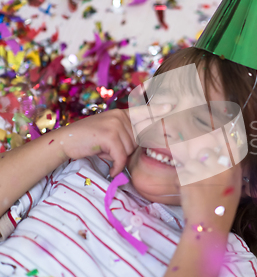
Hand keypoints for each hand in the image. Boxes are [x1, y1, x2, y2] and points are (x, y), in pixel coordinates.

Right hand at [55, 105, 171, 176]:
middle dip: (125, 151)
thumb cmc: (89, 140)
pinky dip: (116, 166)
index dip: (158, 109)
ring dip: (117, 157)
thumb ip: (125, 134)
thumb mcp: (109, 132)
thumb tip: (142, 144)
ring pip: (129, 150)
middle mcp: (120, 116)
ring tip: (102, 151)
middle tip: (106, 149)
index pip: (143, 112)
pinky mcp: (109, 136)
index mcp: (121, 114)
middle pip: (137, 141)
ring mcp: (115, 124)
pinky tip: (111, 170)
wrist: (64, 142)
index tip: (172, 106)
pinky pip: (121, 157)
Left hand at [179, 151, 242, 231]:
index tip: (215, 146)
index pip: (227, 144)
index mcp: (233, 170)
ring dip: (190, 171)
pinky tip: (189, 190)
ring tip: (195, 185)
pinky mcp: (188, 179)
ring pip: (191, 161)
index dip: (219, 142)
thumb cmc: (224, 208)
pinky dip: (182, 180)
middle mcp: (219, 168)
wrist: (209, 226)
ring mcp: (203, 173)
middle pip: (206, 151)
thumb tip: (226, 149)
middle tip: (201, 172)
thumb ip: (232, 168)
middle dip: (201, 159)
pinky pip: (182, 172)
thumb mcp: (236, 187)